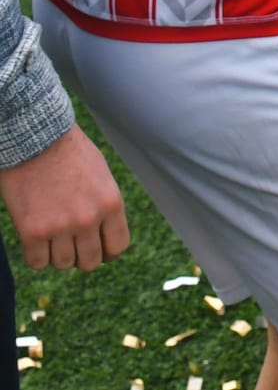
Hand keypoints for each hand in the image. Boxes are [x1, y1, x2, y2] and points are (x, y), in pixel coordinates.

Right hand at [0, 124, 128, 270]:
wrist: (36, 139)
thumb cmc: (70, 154)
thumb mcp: (102, 177)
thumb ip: (104, 207)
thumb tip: (103, 235)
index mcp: (111, 204)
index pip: (118, 247)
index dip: (108, 253)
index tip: (99, 249)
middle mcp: (89, 219)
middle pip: (91, 262)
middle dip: (82, 256)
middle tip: (72, 244)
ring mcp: (60, 227)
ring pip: (63, 264)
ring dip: (57, 255)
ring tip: (52, 236)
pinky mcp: (32, 232)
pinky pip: (37, 262)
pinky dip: (36, 255)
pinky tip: (36, 239)